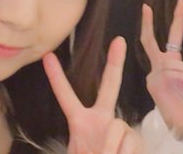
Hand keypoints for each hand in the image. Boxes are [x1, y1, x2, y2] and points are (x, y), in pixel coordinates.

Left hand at [43, 37, 142, 153]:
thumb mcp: (77, 153)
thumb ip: (84, 145)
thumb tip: (111, 139)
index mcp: (81, 124)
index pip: (66, 97)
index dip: (56, 78)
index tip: (46, 56)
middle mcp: (103, 120)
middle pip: (109, 86)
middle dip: (115, 63)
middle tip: (119, 40)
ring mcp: (120, 128)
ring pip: (116, 128)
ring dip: (110, 149)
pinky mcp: (135, 139)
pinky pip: (129, 141)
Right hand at [140, 0, 182, 137]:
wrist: (181, 121)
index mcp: (172, 60)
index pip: (173, 34)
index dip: (177, 18)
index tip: (181, 0)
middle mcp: (160, 64)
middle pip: (150, 40)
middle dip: (148, 23)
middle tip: (146, 7)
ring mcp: (155, 73)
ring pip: (169, 62)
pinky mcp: (153, 82)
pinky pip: (168, 73)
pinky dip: (180, 77)